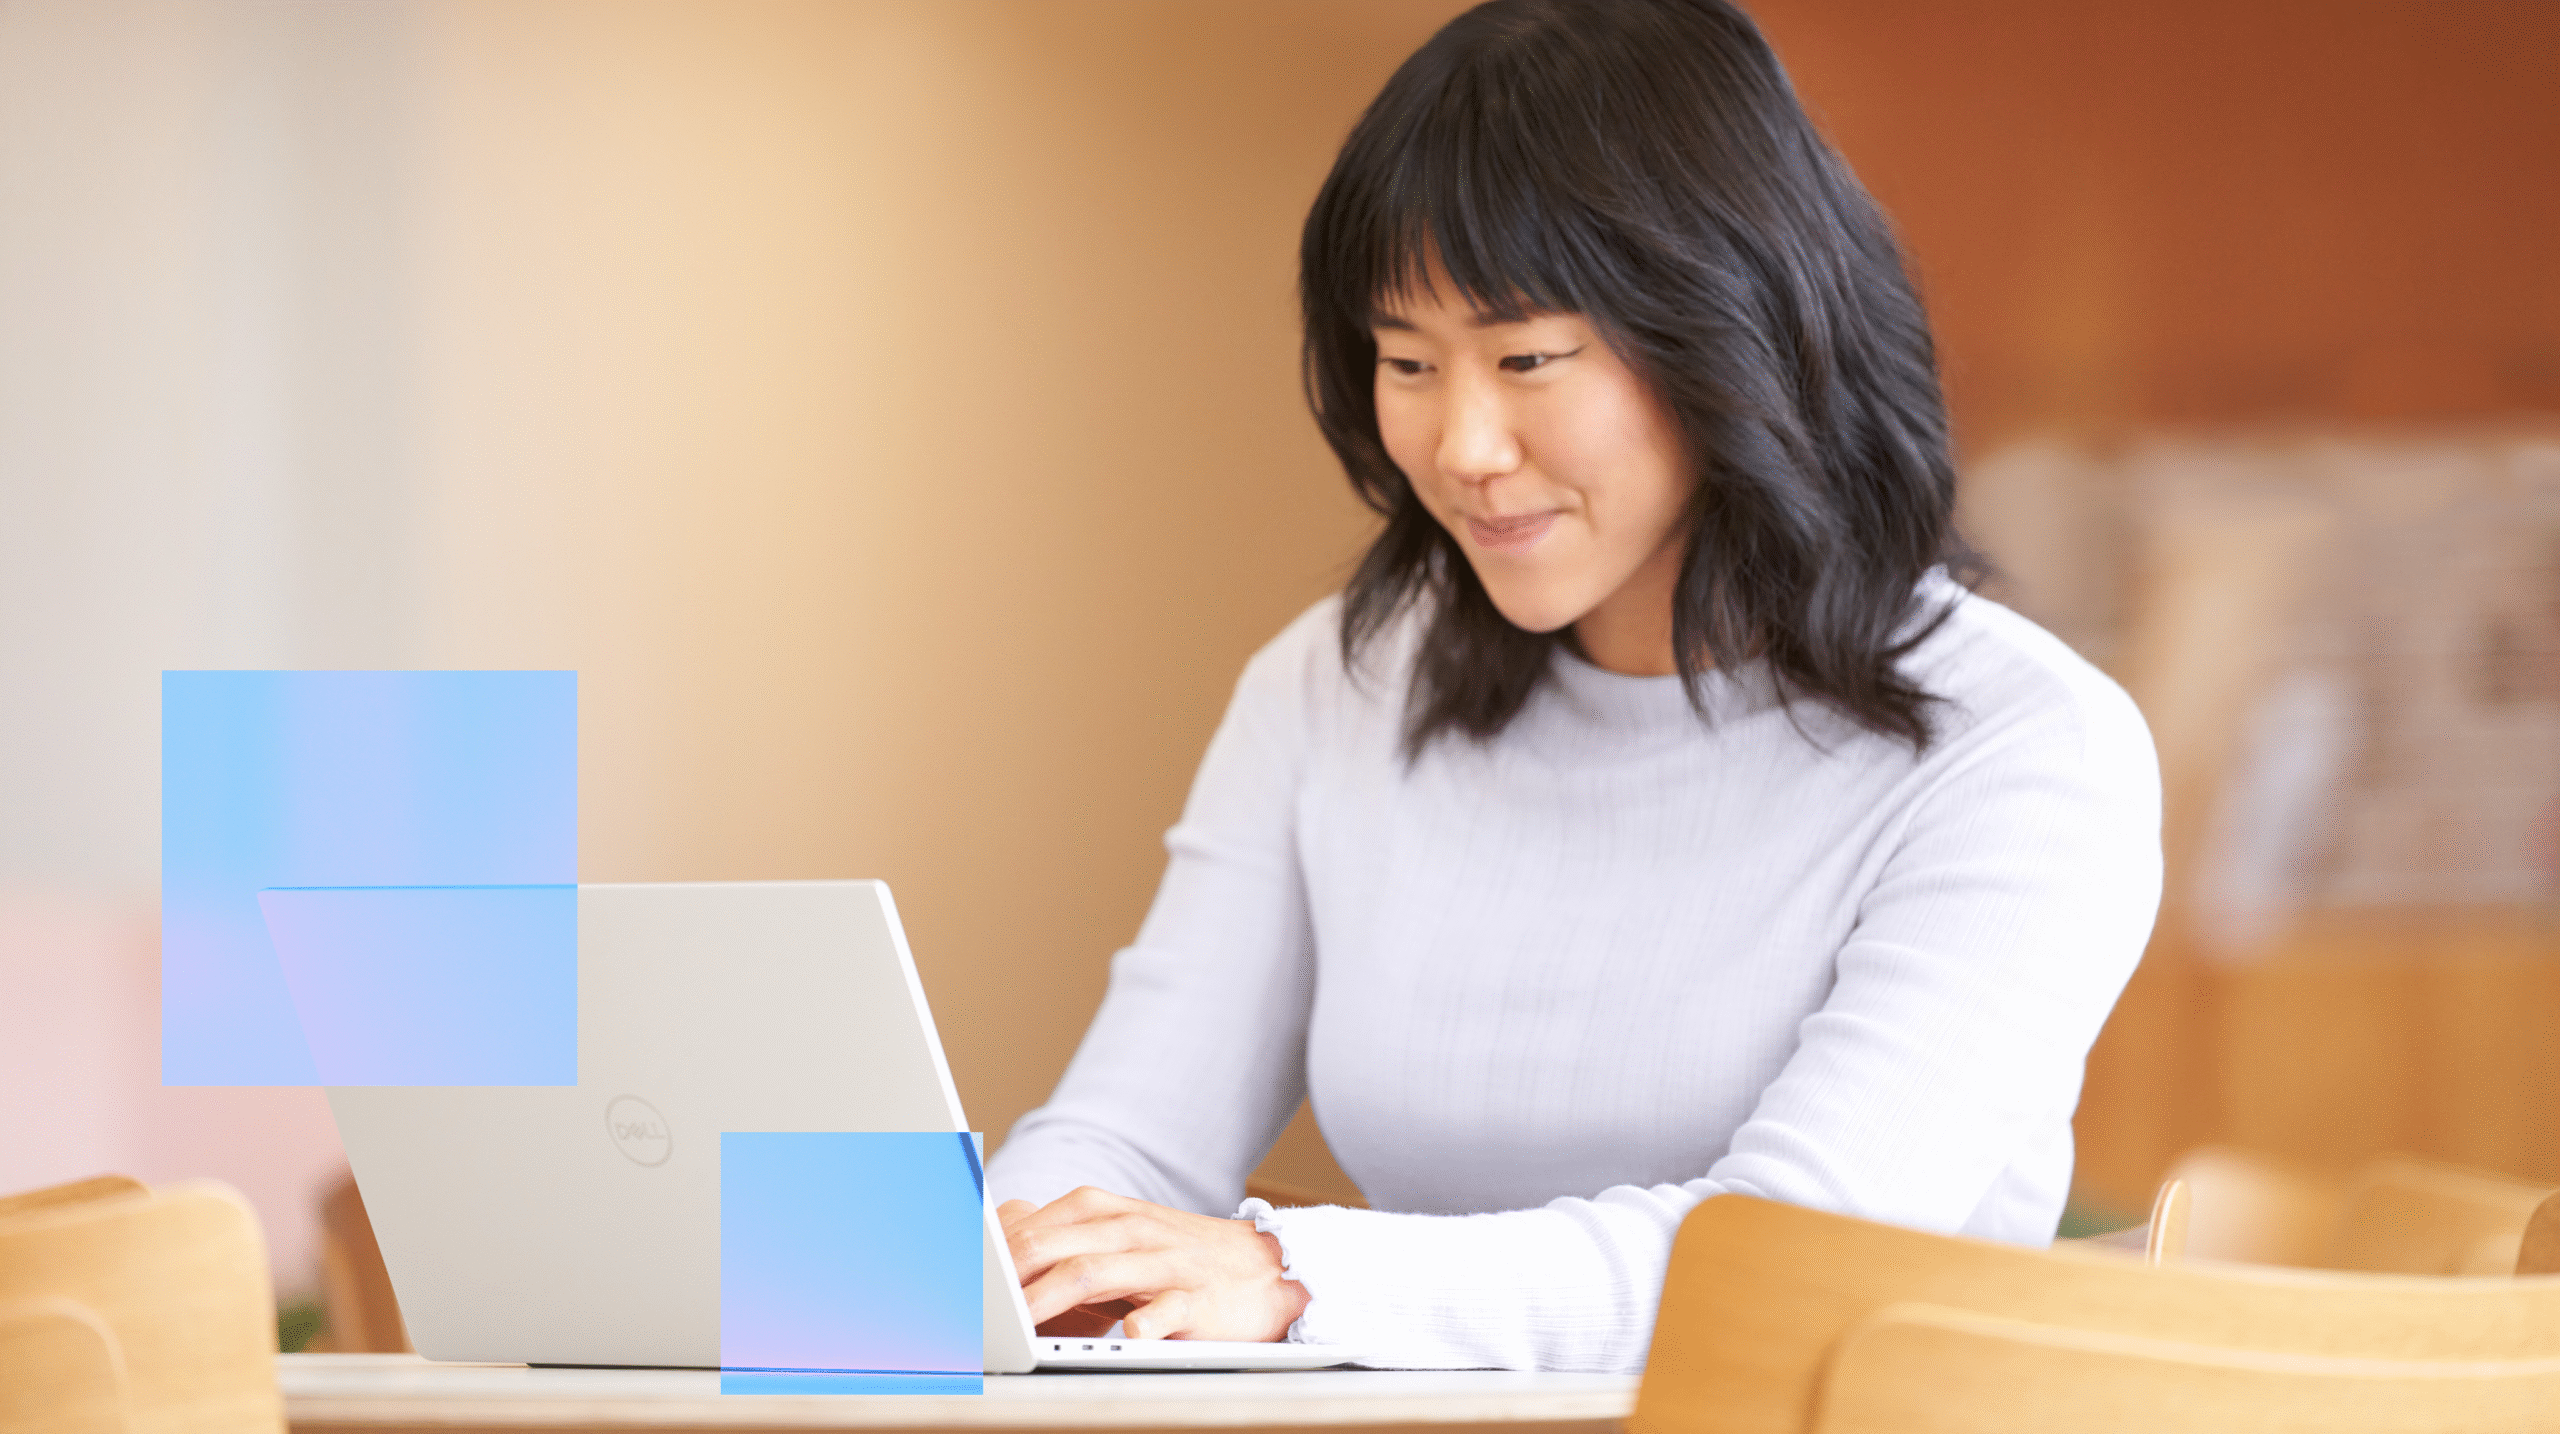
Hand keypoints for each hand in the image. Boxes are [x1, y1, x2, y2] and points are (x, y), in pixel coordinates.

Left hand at [996, 1186, 1309, 1341]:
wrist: (1268, 1268)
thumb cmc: (1178, 1257)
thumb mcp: (1120, 1237)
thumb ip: (1062, 1239)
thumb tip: (991, 1247)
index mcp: (1104, 1211)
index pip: (1033, 1225)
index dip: (990, 1253)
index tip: (953, 1278)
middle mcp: (1130, 1230)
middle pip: (1053, 1245)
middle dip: (1005, 1275)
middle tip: (967, 1306)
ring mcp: (1164, 1263)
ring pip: (1094, 1272)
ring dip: (1048, 1297)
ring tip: (1014, 1323)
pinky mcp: (1197, 1300)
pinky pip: (1162, 1311)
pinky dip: (1137, 1325)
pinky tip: (1119, 1336)